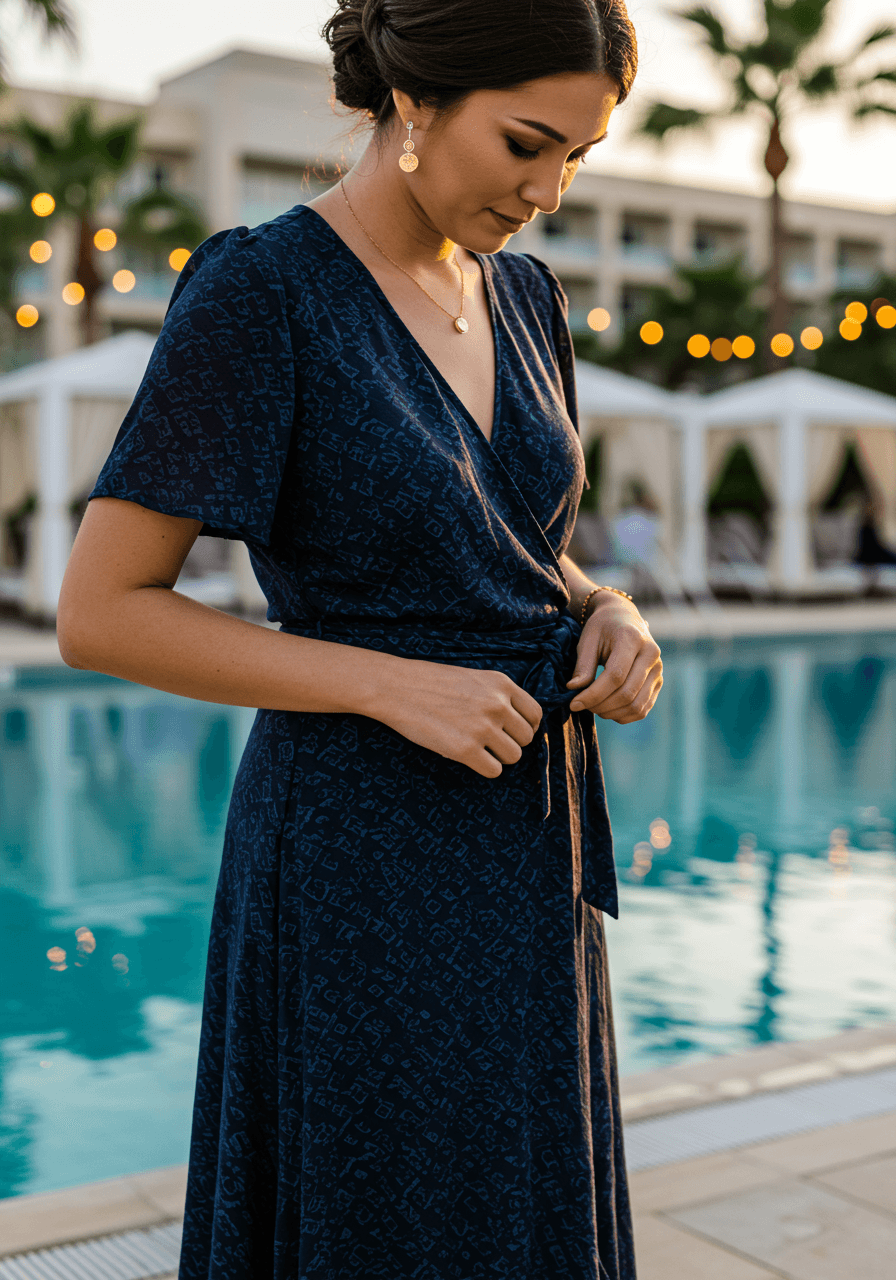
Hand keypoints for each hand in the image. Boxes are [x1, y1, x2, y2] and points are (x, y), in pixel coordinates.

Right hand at [374, 660, 542, 777]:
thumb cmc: (431, 683)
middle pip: (526, 738)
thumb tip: (518, 724)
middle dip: (510, 743)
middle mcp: (497, 705)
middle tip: (489, 741)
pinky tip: (469, 757)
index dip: (526, 727)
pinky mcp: (465, 749)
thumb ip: (498, 696)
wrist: (396, 688)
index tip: (512, 732)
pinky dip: (485, 768)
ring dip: (498, 757)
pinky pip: (494, 770)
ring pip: (513, 756)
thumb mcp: (473, 678)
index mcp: (501, 684)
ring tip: (478, 749)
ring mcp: (482, 728)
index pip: (535, 714)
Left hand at [565, 594, 662, 722]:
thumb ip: (583, 665)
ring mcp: (658, 670)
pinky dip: (623, 716)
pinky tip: (607, 709)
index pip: (615, 676)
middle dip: (600, 705)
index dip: (593, 694)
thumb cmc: (602, 628)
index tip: (574, 703)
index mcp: (633, 638)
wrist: (624, 617)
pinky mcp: (658, 682)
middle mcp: (651, 654)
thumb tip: (574, 689)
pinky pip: (642, 709)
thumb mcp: (588, 640)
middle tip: (580, 705)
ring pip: (636, 705)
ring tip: (592, 707)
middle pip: (627, 693)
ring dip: (611, 713)